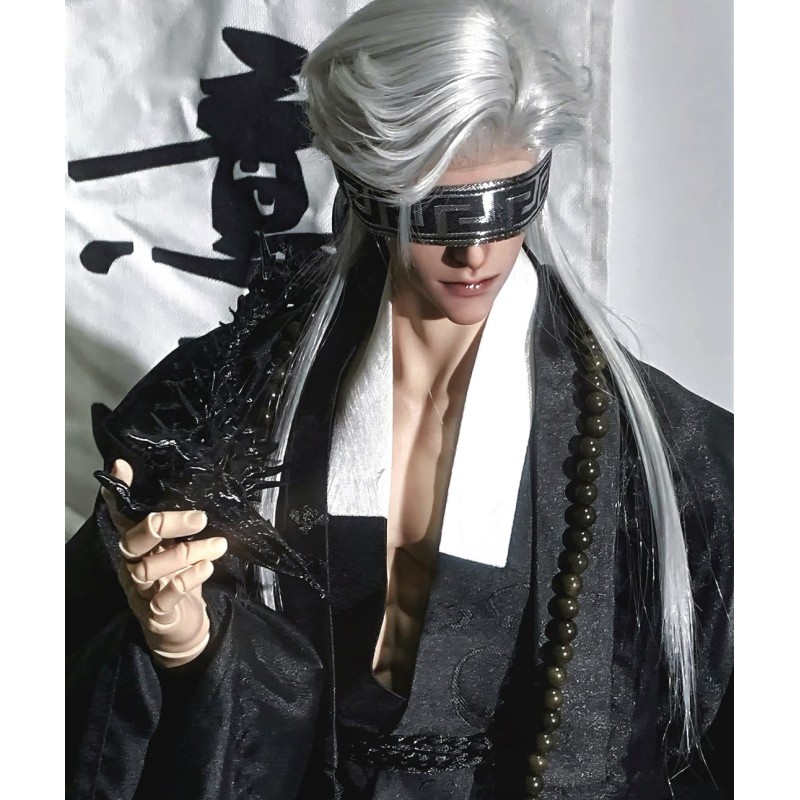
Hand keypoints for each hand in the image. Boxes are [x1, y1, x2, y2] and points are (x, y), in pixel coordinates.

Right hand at [103, 459, 227, 667]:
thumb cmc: (181, 580)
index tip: (122, 466)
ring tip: (220, 545)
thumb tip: (202, 492)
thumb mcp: (179, 548)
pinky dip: (187, 579)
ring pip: (149, 568)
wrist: (183, 628)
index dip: (118, 494)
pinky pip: (165, 595)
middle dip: (166, 525)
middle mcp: (131, 566)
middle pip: (132, 540)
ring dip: (189, 552)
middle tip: (201, 517)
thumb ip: (182, 526)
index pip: (121, 516)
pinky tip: (207, 568)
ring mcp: (140, 591)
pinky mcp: (155, 614)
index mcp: (137, 545)